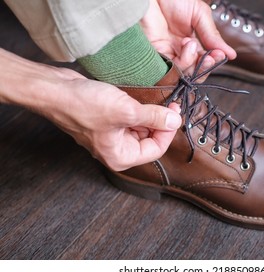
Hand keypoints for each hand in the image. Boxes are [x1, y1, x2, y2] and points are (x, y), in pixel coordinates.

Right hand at [0, 49, 181, 170]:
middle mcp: (117, 149)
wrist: (54, 90)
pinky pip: (130, 118)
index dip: (168, 131)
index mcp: (120, 157)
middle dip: (159, 122)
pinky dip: (138, 109)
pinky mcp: (108, 121)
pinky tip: (139, 98)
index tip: (175, 113)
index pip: (156, 149)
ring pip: (141, 127)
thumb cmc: (83, 106)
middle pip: (149, 139)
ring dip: (149, 114)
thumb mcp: (126, 112)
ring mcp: (112, 135)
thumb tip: (175, 120)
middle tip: (168, 103)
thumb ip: (154, 118)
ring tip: (152, 99)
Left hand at [141, 0, 235, 79]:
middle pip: (195, 71)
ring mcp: (169, 54)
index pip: (204, 60)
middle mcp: (179, 51)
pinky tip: (187, 45)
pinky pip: (173, 69)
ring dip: (194, 62)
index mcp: (191, 42)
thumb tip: (229, 54)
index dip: (213, 61)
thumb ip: (212, 36)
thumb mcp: (200, 15)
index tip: (220, 55)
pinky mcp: (158, 56)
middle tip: (211, 58)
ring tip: (193, 44)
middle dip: (205, 67)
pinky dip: (184, 61)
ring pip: (185, 73)